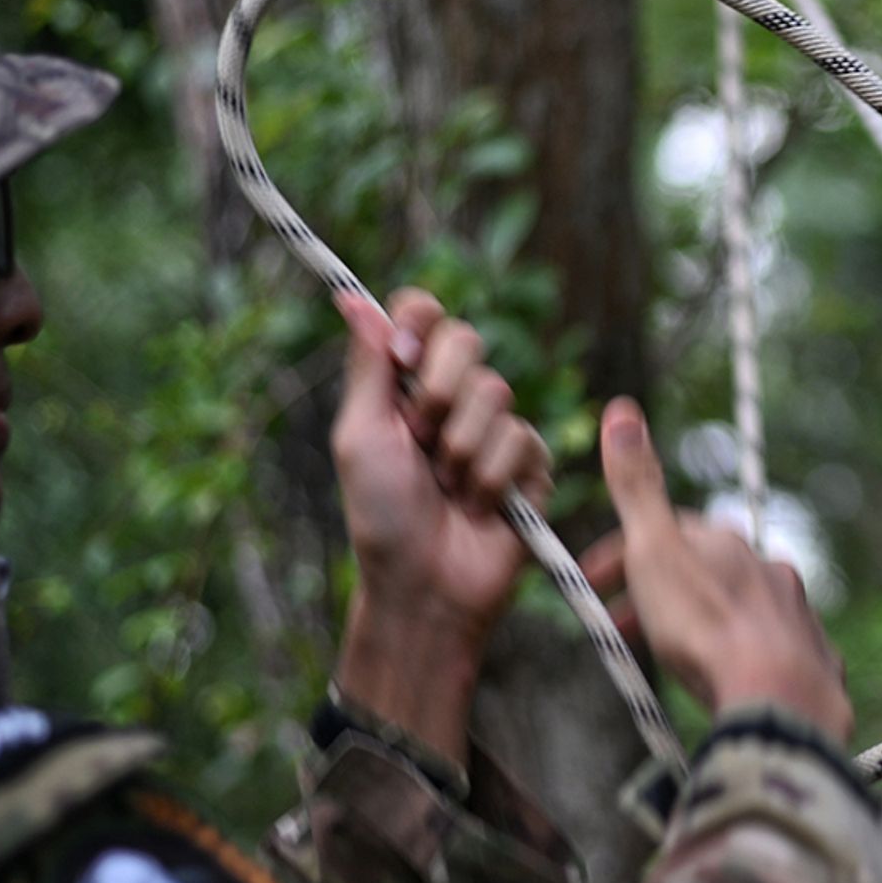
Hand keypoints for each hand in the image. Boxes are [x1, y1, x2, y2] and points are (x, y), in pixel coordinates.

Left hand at [330, 289, 550, 762]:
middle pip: (466, 338)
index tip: (400, 358)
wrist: (424, 585)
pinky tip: (480, 508)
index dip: (417, 324)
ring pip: (495, 392)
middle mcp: (453, 398)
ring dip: (458, 450)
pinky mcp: (532, 462)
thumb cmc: (380, 516)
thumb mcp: (360, 435)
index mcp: (407, 384)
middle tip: (418, 440)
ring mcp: (496, 428)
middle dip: (435, 393)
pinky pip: (520, 439)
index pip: (423, 314)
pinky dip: (490, 479)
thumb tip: (349, 296)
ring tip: (447, 488)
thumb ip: (367, 364)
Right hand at [583, 398, 852, 743]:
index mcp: (724, 541)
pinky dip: (744, 657)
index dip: (620, 553)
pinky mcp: (810, 661)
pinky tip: (731, 679)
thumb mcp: (655, 547)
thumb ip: (638, 484)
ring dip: (702, 622)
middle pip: (702, 572)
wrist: (777, 694)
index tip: (588, 583)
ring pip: (739, 608)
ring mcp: (793, 614)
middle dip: (658, 591)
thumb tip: (622, 408)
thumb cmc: (705, 621)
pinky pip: (772, 652)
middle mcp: (765, 568)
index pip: (665, 532)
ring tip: (672, 657)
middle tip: (619, 628)